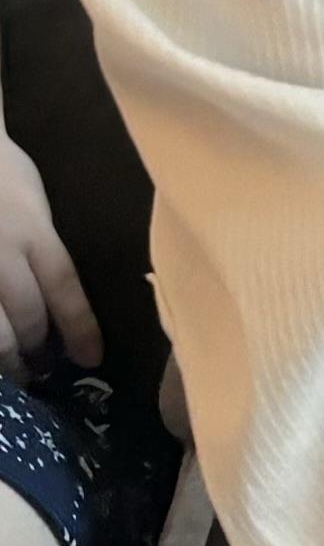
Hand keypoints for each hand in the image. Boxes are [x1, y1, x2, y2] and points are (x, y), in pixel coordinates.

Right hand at [0, 132, 100, 374]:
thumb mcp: (35, 207)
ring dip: (8, 360)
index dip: (81, 329)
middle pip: (28, 318)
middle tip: (43, 368)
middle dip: (39, 352)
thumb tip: (56, 298)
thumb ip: (44, 248)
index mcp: (33, 231)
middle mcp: (2, 253)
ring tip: (15, 370)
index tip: (92, 358)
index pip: (65, 288)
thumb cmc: (2, 175)